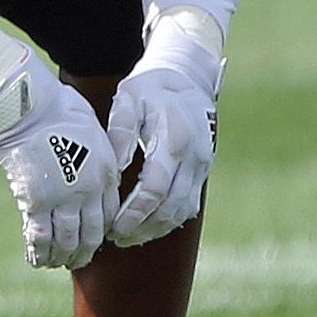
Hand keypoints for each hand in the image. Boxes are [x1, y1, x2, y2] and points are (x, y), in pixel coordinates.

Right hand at [0, 44, 115, 270]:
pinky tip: (37, 260)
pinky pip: (40, 236)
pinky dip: (39, 252)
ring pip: (67, 240)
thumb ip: (97, 152)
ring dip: (62, 256)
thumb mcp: (92, 130)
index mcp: (106, 173)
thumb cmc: (58, 108)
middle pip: (91, 233)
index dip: (101, 232)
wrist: (32, 106)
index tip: (94, 240)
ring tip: (56, 264)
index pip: (108, 214)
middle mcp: (89, 191)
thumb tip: (89, 159)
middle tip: (78, 261)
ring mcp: (64, 198)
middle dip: (84, 252)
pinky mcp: (36, 201)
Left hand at [106, 10, 223, 246]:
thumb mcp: (129, 99)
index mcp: (174, 140)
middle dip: (143, 227)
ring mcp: (202, 164)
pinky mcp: (202, 170)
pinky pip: (189, 204)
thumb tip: (115, 166)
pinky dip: (169, 220)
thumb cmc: (149, 88)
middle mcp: (193, 156)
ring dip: (156, 228)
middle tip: (116, 238)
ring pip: (182, 210)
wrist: (185, 78)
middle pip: (170, 206)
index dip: (134, 212)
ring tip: (127, 238)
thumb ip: (120, 131)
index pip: (155, 188)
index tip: (114, 226)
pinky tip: (147, 227)